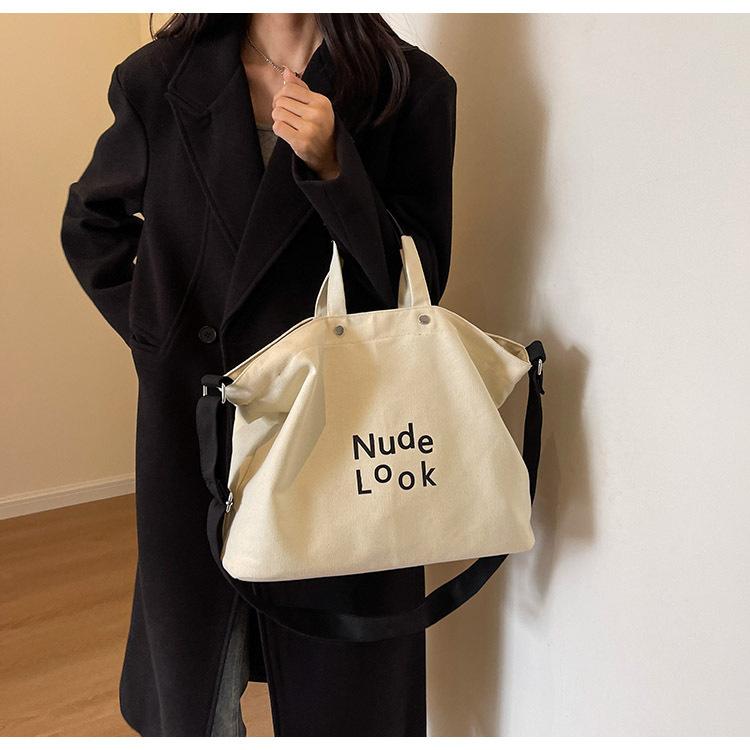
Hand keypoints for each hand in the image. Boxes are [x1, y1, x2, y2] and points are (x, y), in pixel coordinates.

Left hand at [271, 66, 340, 180]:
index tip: (283, 102)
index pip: (290, 88)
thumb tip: (286, 71)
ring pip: (278, 114)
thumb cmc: (320, 127)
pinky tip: (286, 132)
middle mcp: (317, 114)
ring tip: (287, 124)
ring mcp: (310, 128)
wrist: (328, 154)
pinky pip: (278, 127)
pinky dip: (278, 129)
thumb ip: (301, 88)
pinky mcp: (301, 141)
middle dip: (278, 108)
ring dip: (278, 119)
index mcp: (321, 101)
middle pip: (281, 101)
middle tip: (284, 115)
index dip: (281, 94)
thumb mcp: (315, 105)